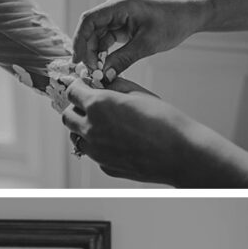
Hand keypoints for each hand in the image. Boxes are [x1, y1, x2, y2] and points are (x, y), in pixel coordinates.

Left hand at [62, 79, 202, 184]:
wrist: (179, 153)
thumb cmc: (165, 121)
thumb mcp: (139, 93)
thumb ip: (115, 86)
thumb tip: (103, 83)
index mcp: (98, 106)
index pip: (72, 92)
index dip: (78, 86)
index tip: (85, 86)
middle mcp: (91, 129)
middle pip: (67, 116)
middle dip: (76, 108)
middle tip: (92, 105)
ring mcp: (95, 151)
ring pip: (76, 137)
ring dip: (84, 128)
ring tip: (106, 124)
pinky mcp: (103, 165)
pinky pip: (93, 152)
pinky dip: (99, 145)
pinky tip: (120, 141)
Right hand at [73, 0, 202, 77]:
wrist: (189, 16)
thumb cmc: (172, 23)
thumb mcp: (146, 44)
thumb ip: (122, 60)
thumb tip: (103, 76)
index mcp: (120, 4)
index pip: (88, 20)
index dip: (79, 41)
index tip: (78, 61)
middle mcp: (115, 7)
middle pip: (89, 30)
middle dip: (88, 52)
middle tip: (91, 72)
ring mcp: (117, 15)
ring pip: (96, 36)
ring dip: (95, 54)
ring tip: (99, 72)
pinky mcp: (121, 24)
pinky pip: (105, 39)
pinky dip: (104, 53)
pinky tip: (106, 66)